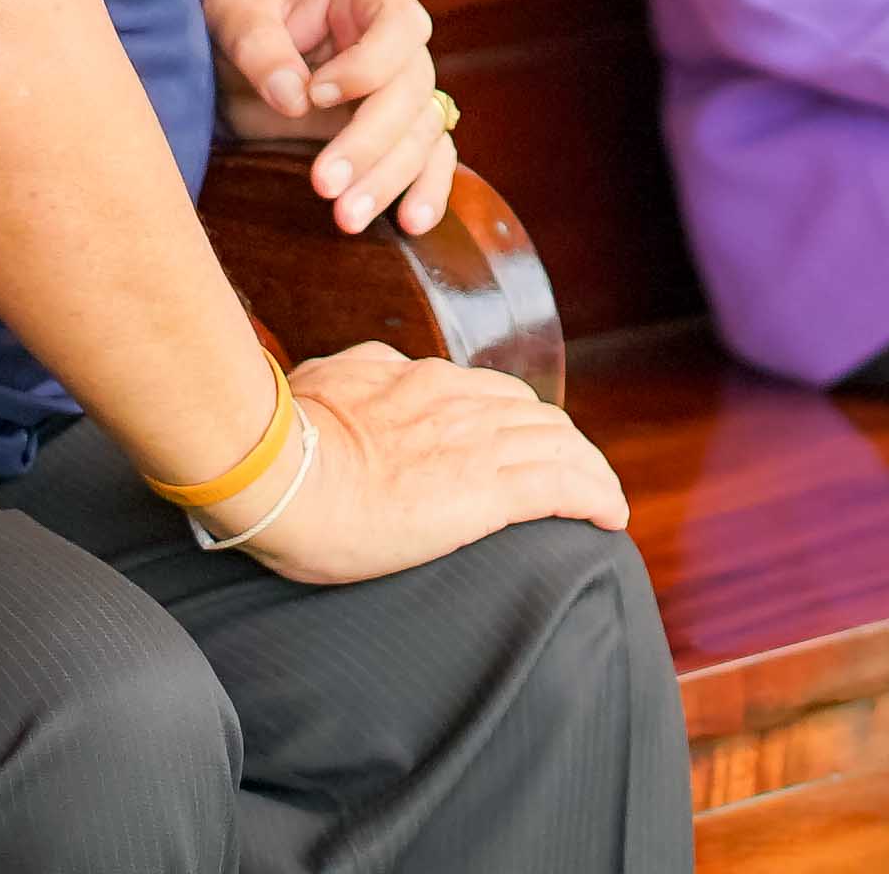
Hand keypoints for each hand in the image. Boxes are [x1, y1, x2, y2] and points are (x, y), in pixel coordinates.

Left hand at [204, 0, 455, 234]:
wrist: (231, 60)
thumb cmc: (240, 24)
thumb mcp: (234, 18)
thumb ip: (260, 48)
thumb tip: (294, 98)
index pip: (398, 25)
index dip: (368, 65)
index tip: (316, 95)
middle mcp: (398, 43)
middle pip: (412, 92)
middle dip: (370, 143)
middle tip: (324, 184)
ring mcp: (403, 91)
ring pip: (422, 135)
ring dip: (388, 179)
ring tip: (346, 218)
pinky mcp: (399, 133)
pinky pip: (431, 160)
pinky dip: (426, 191)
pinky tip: (410, 223)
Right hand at [237, 340, 631, 586]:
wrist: (276, 473)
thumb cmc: (281, 442)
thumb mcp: (323, 383)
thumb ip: (358, 375)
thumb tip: (371, 371)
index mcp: (419, 381)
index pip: (493, 395)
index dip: (520, 422)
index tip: (529, 447)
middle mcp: (459, 403)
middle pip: (537, 417)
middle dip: (565, 447)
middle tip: (577, 479)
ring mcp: (477, 443)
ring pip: (561, 446)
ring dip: (590, 473)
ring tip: (605, 502)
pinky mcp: (489, 489)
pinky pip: (564, 486)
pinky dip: (597, 496)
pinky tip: (612, 516)